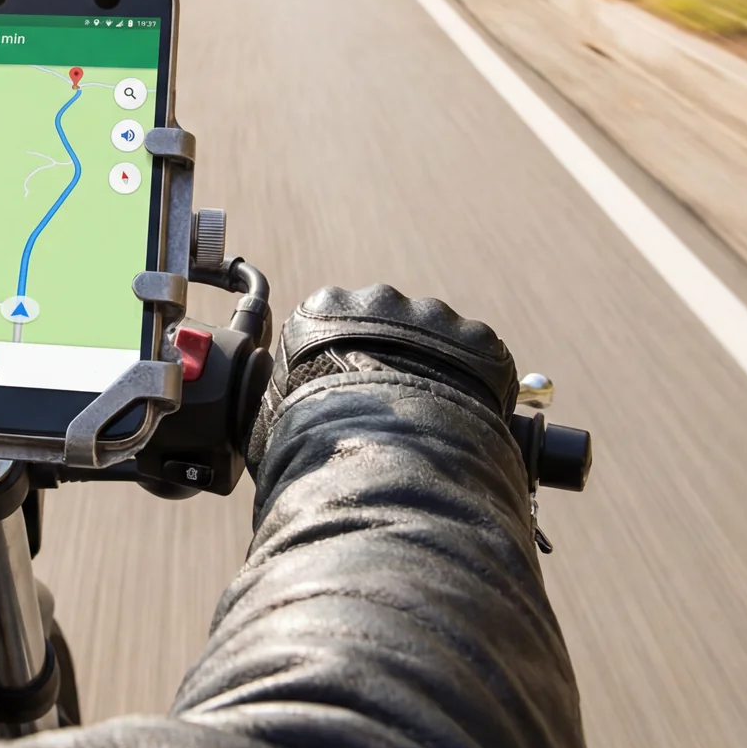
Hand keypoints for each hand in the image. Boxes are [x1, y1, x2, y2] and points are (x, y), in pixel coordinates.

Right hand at [247, 283, 518, 468]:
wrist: (382, 449)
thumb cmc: (314, 436)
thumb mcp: (273, 412)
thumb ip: (278, 396)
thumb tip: (267, 416)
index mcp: (322, 308)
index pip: (332, 325)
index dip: (340, 360)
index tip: (345, 390)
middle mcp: (377, 298)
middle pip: (387, 323)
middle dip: (391, 355)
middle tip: (391, 403)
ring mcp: (431, 315)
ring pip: (436, 338)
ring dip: (435, 367)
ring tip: (430, 415)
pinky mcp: (477, 339)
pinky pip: (479, 358)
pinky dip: (475, 385)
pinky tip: (461, 418)